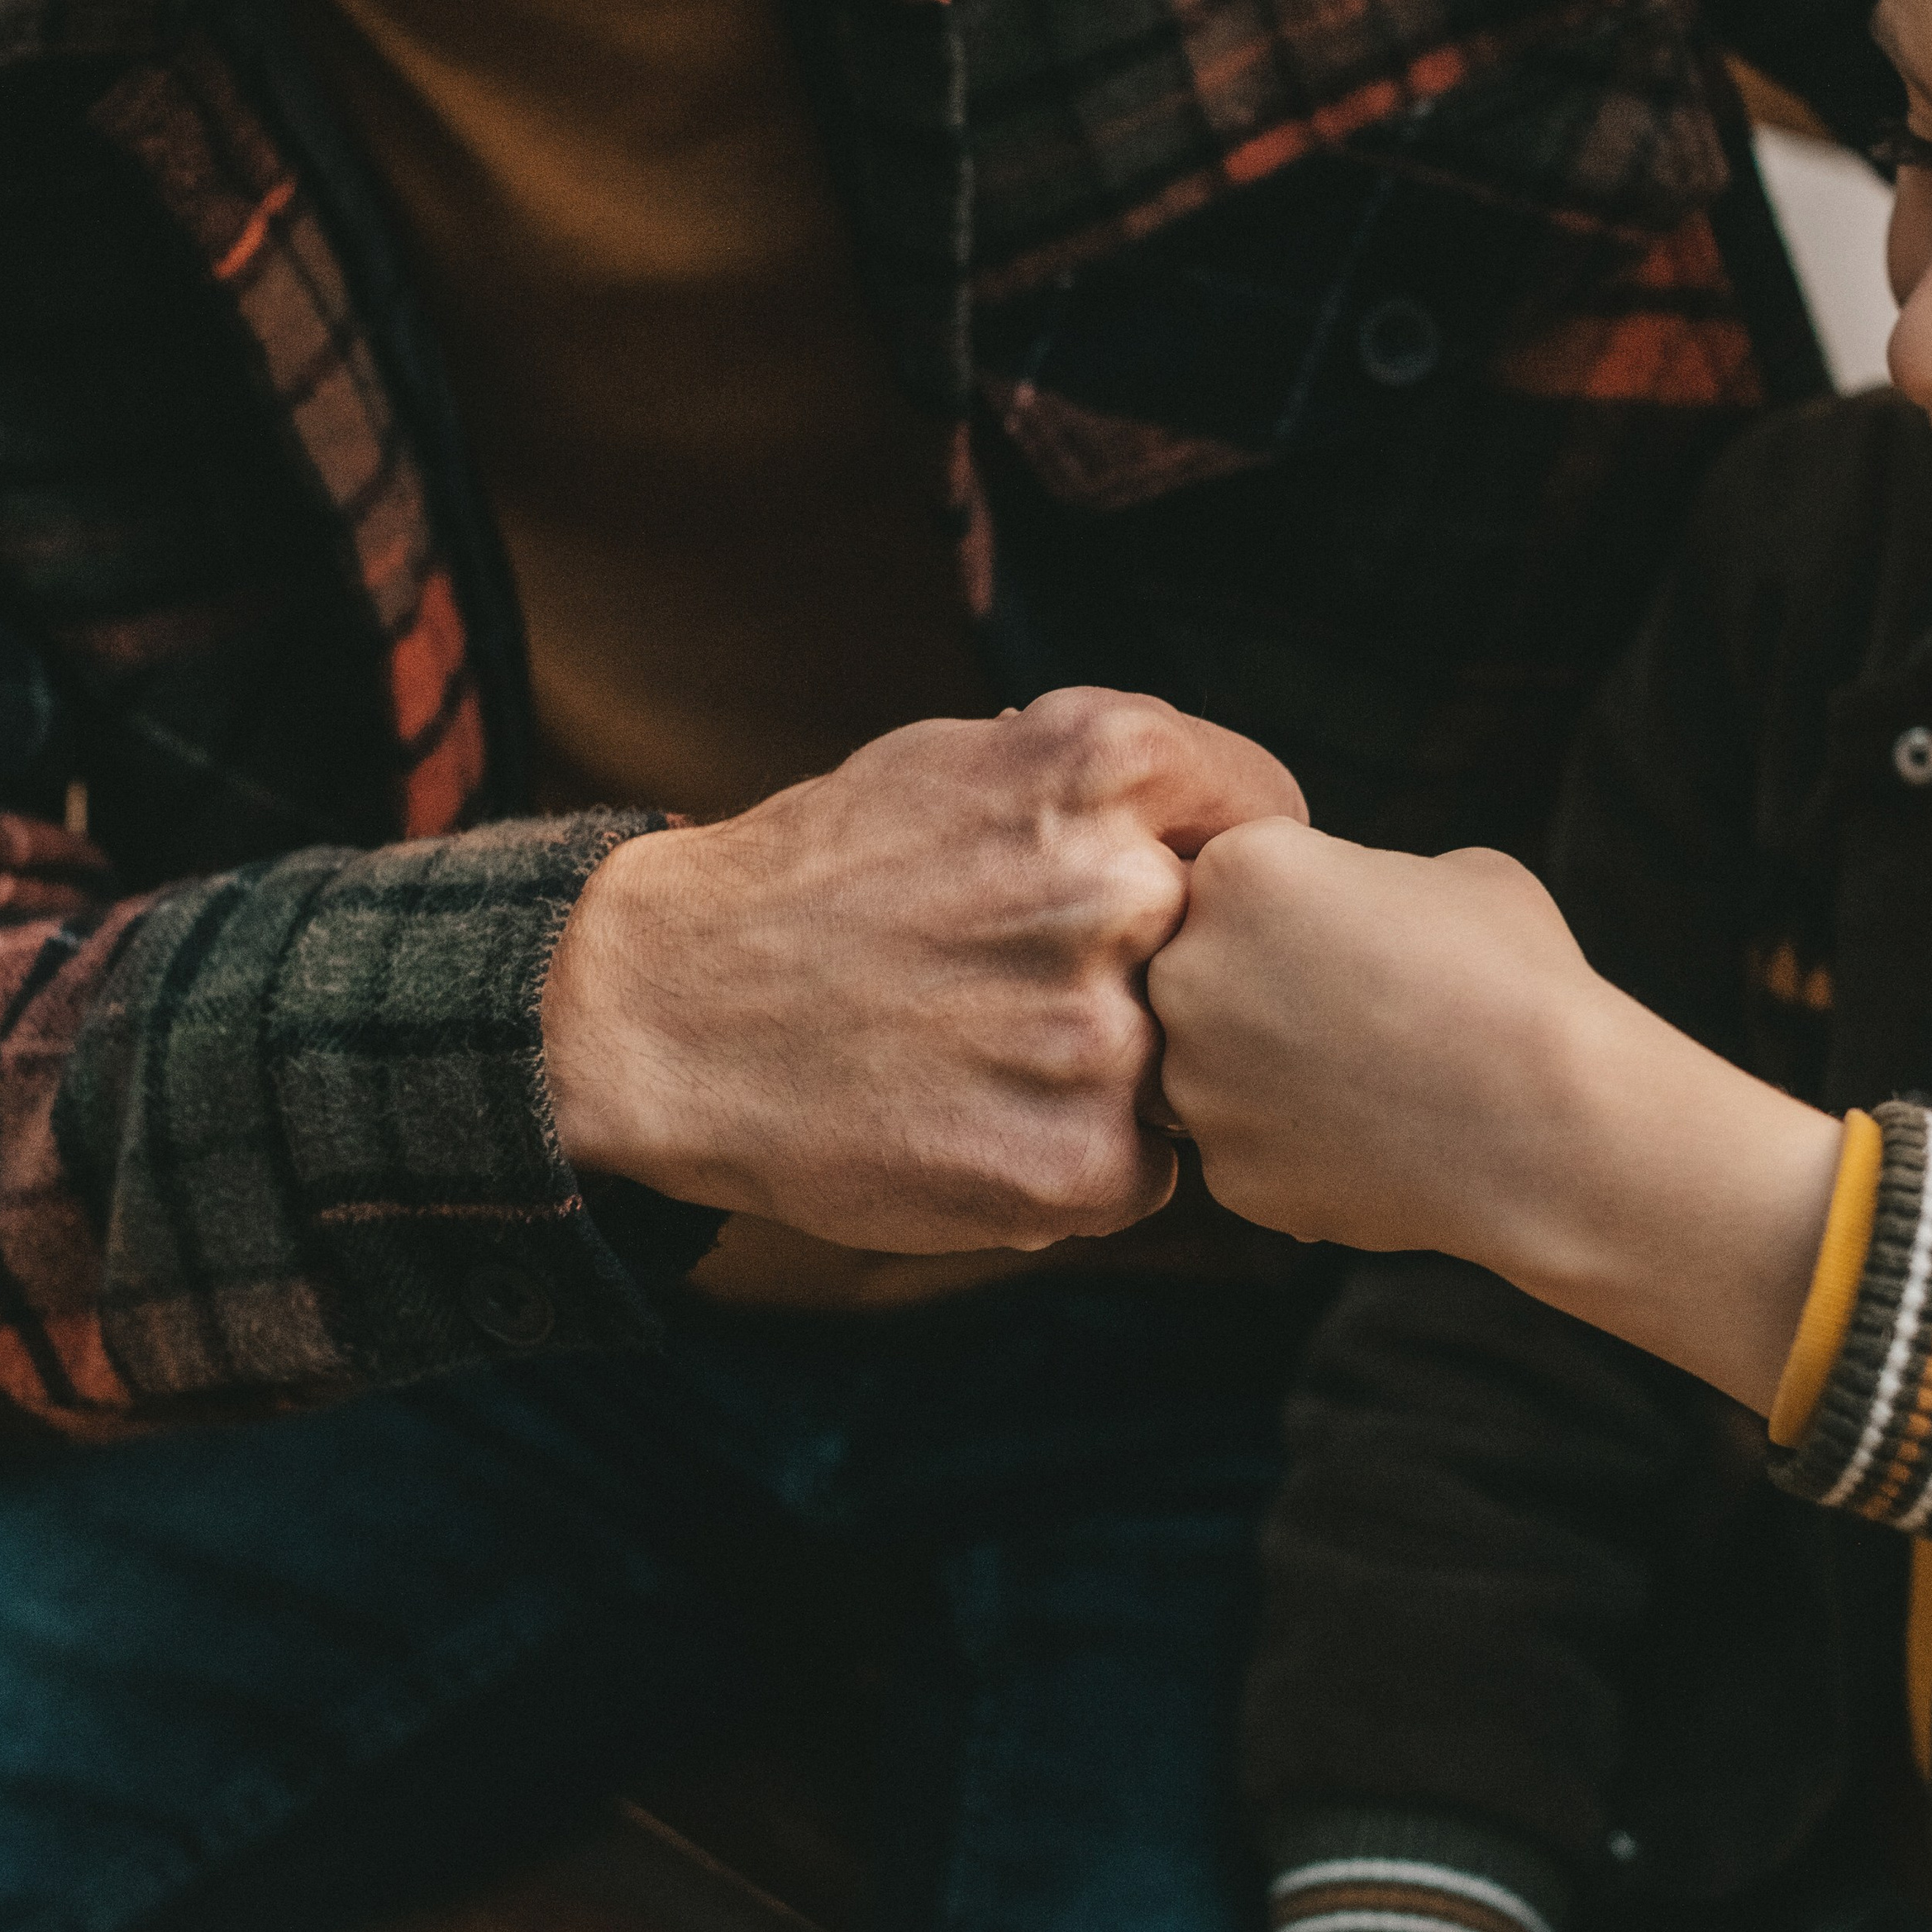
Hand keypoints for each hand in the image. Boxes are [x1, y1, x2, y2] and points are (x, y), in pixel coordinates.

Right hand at [542, 689, 1305, 1250]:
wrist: (668, 1011)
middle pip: (1231, 948)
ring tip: (998, 1056)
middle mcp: (1122, 890)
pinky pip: (1148, 1171)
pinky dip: (1083, 1161)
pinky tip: (983, 1123)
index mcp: (1108, 764)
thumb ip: (1111, 783)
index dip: (1213, 859)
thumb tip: (1242, 825)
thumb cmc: (824, 880)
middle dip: (1165, 970)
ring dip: (1125, 1074)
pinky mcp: (1079, 1164)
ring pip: (1194, 1067)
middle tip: (1051, 989)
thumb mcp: (965, 761)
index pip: (1263, 814)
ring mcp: (1103, 1037)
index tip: (1163, 894)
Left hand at [1146, 820, 1840, 1413]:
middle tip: (1351, 1017)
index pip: (1226, 880)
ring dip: (1267, 1074)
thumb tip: (1342, 908)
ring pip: (1210, 1069)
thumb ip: (1361, 879)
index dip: (1287, 909)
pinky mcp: (1227, 1173)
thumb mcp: (1451, 874)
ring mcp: (1197, 1083)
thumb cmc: (1519, 977)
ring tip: (1371, 1083)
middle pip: (1195, 972)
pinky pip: (1246, 1151)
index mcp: (1240, 871)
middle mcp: (1188, 971)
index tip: (1344, 938)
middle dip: (1256, 991)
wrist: (1553, 1125)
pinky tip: (1374, 1142)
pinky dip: (1295, 1150)